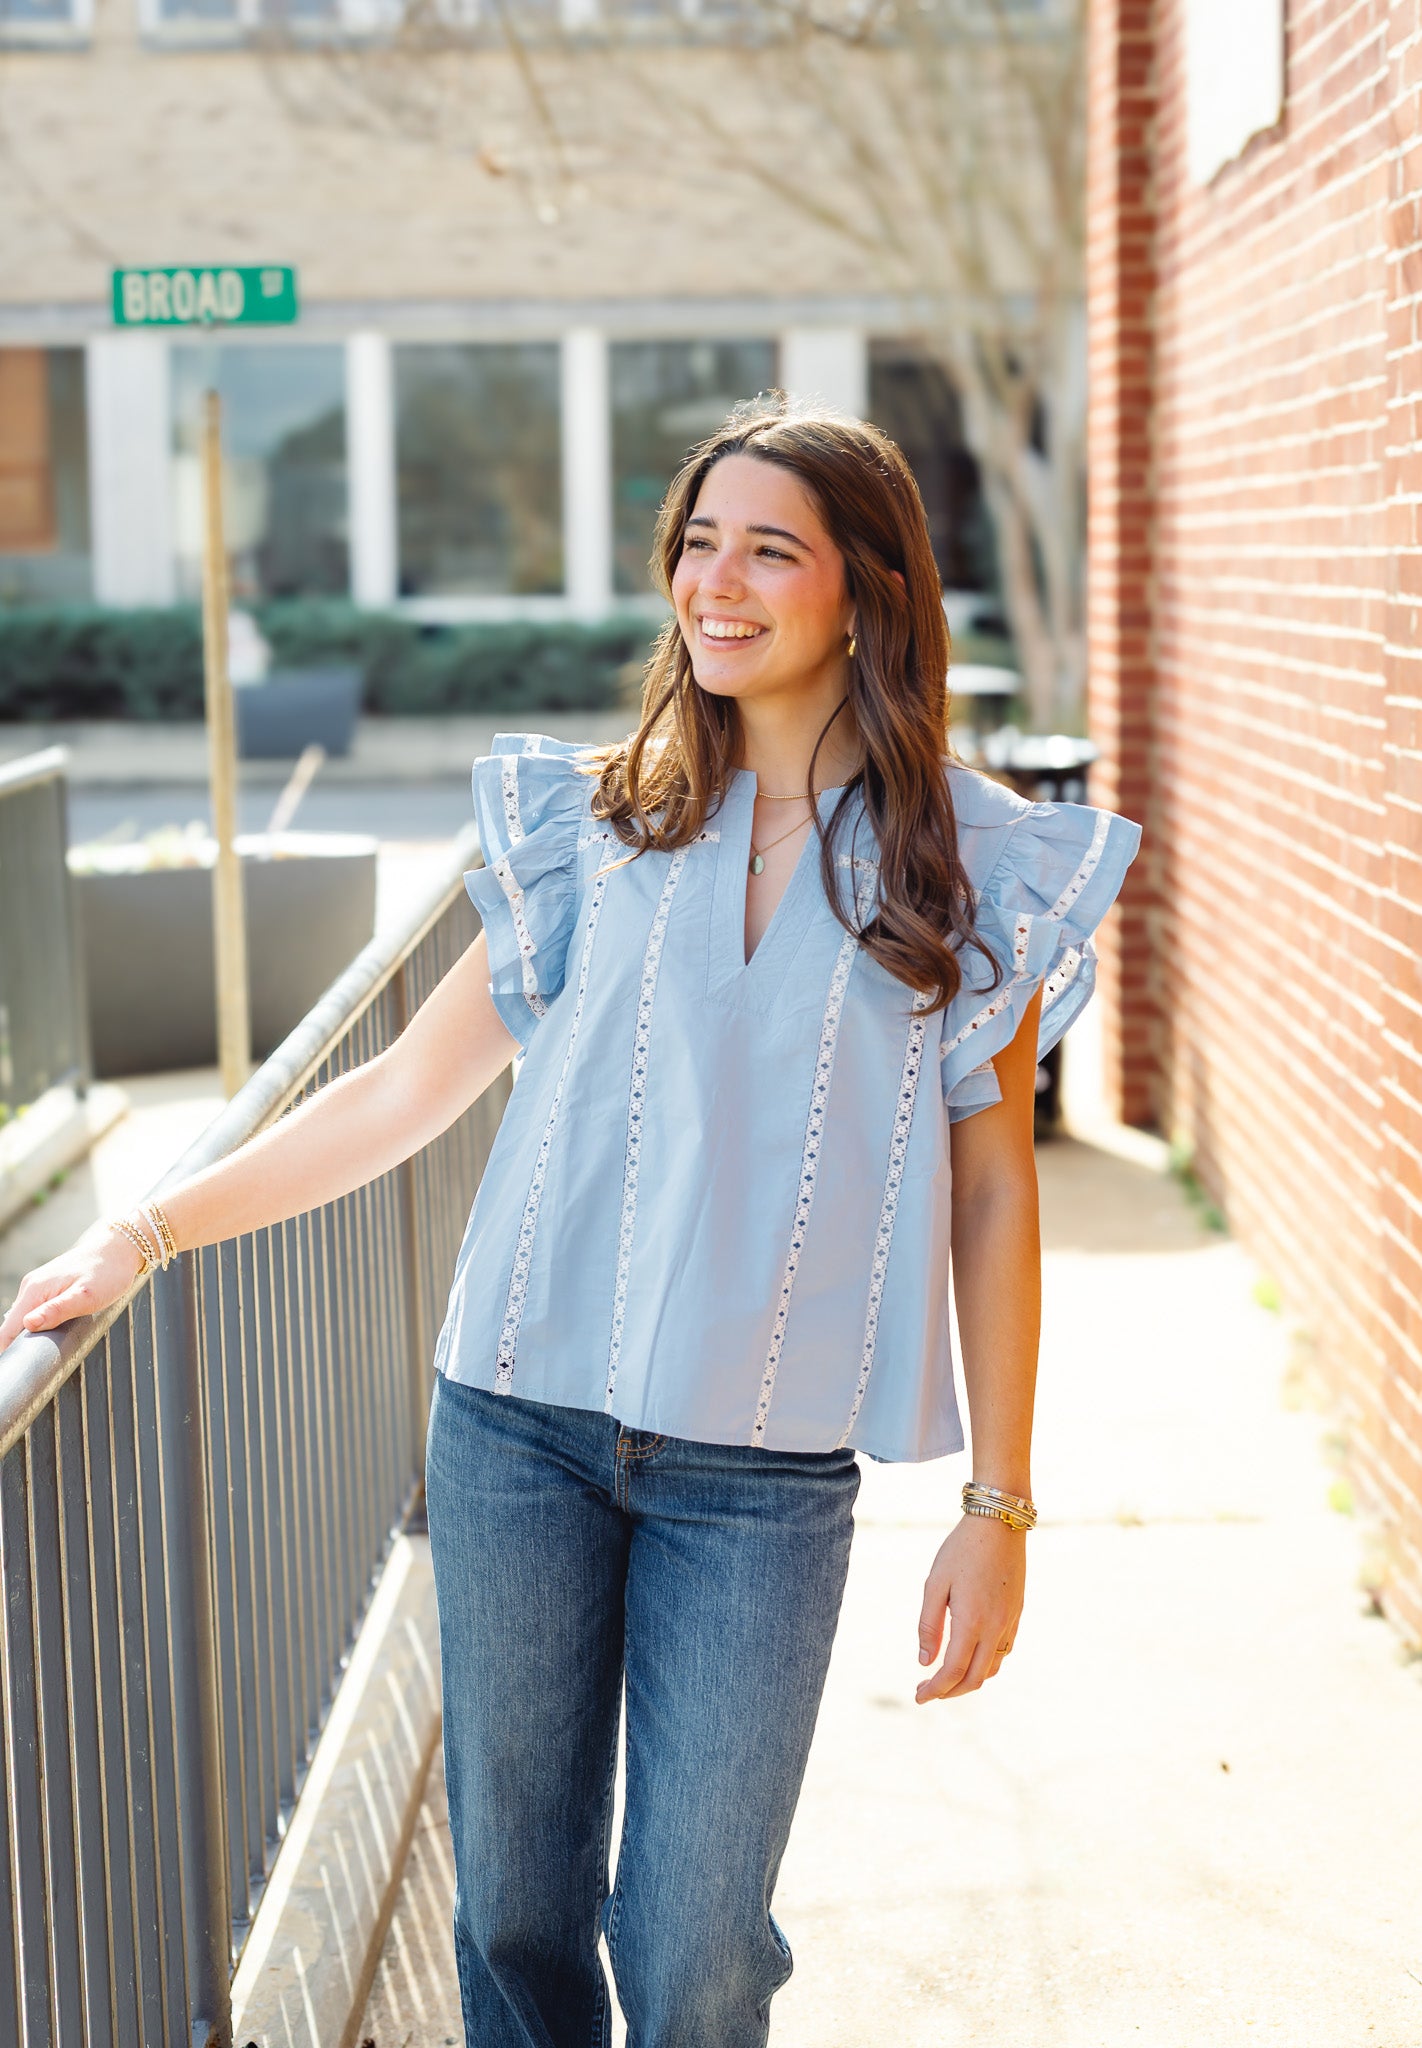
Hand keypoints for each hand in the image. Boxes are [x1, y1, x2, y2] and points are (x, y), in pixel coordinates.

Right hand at [0, 1224, 144, 1354]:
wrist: (118, 1249)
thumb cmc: (107, 1272)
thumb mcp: (86, 1296)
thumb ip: (57, 1311)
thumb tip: (27, 1325)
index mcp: (35, 1290)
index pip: (8, 1328)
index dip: (9, 1350)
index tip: (16, 1368)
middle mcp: (31, 1287)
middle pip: (12, 1325)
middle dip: (18, 1346)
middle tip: (35, 1364)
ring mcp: (38, 1286)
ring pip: (23, 1319)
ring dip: (28, 1336)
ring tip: (40, 1353)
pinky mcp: (48, 1288)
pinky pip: (34, 1311)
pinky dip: (37, 1326)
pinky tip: (48, 1334)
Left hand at [915, 1511, 1026, 1703]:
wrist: (999, 1523)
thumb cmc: (961, 1550)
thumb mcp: (935, 1583)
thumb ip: (929, 1624)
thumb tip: (925, 1661)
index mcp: (972, 1622)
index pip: (953, 1672)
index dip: (935, 1690)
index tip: (917, 1697)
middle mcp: (995, 1628)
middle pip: (975, 1678)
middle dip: (950, 1692)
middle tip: (928, 1690)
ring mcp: (1010, 1622)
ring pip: (992, 1668)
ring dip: (969, 1680)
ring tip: (946, 1676)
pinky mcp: (1017, 1614)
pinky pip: (1003, 1651)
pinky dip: (985, 1663)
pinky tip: (970, 1655)